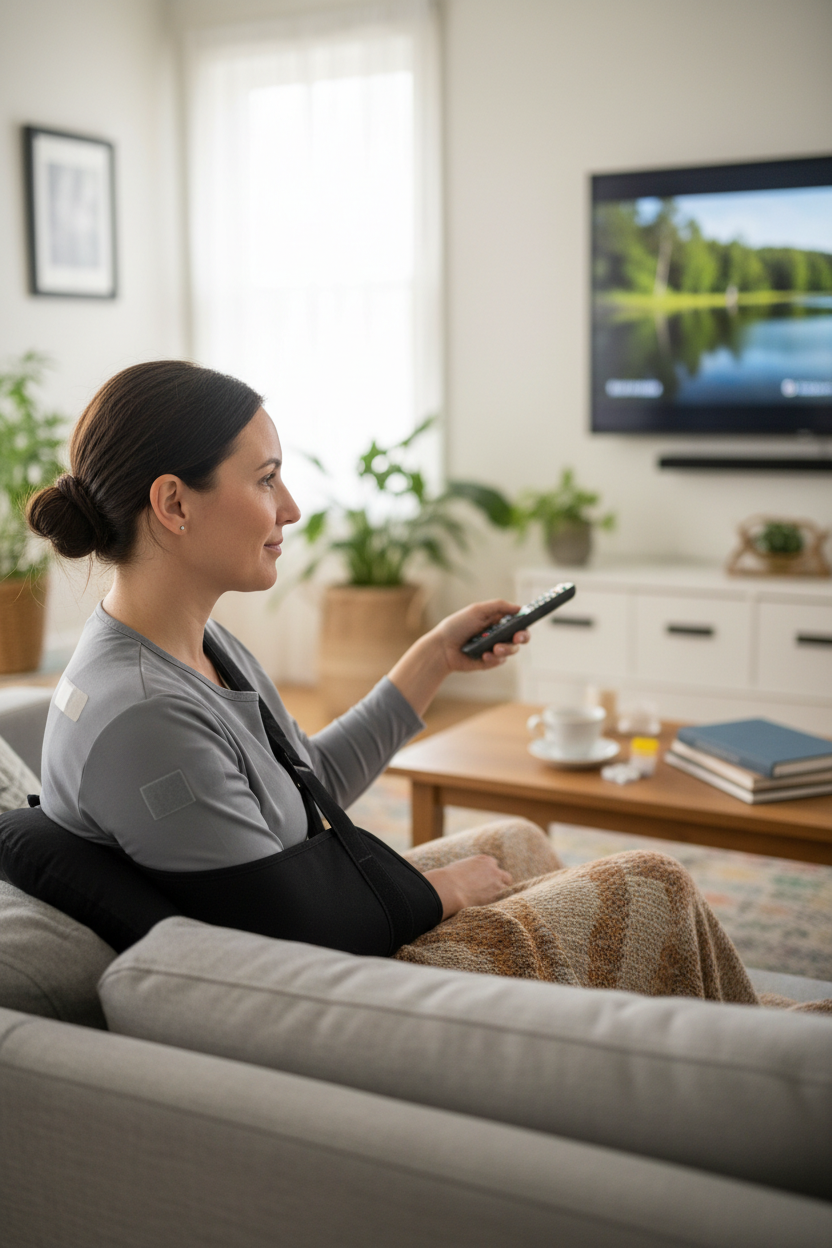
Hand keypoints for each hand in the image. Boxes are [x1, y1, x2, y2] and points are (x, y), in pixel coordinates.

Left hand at [388, 598, 530, 717]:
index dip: (524, 623)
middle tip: (517, 638)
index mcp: (496, 620)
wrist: (442, 648)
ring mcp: (494, 648)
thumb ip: (499, 606)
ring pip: (512, 650)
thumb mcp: (477, 610)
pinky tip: (484, 655)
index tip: (525, 624)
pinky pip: (500, 661)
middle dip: (522, 637)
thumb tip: (520, 608)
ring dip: (506, 648)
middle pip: (520, 637)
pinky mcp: (489, 661)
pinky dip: (494, 658)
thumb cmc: (457, 626)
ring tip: (494, 648)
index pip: (517, 621)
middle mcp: (498, 634)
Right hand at [424, 854, 512, 919]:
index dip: (490, 874)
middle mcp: (494, 870)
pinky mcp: (495, 896)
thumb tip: (470, 876)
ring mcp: (496, 883)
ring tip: (488, 901)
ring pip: (505, 889)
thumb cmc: (449, 878)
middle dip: (501, 883)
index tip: (486, 880)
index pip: (494, 865)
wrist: (449, 888)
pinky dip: (496, 902)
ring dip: (499, 894)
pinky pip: (501, 900)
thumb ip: (471, 869)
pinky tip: (488, 905)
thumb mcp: (461, 866)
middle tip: (493, 890)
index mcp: (485, 860)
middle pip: (505, 877)